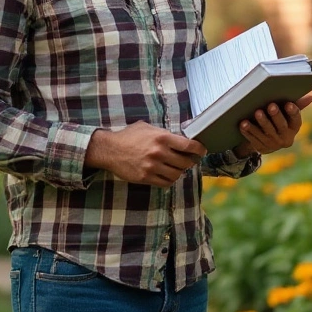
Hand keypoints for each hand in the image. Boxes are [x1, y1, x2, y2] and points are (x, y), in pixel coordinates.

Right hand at [84, 121, 205, 187]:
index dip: (199, 149)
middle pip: (186, 162)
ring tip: (177, 167)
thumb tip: (181, 138)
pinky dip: (170, 180)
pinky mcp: (146, 178)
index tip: (202, 151)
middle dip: (190, 162)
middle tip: (190, 160)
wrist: (109, 150)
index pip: (189, 145)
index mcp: (162, 137)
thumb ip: (164, 133)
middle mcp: (159, 152)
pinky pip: (166, 183)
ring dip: (180, 171)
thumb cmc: (129, 136)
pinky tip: (168, 175)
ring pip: (177, 174)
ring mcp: (152, 167)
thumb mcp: (147, 128)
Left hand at [234, 95, 311, 156]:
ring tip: (256, 113)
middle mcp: (285, 138)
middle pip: (281, 126)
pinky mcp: (261, 147)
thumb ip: (298, 105)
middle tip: (271, 106)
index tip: (289, 104)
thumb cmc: (281, 121)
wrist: (269, 142)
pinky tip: (243, 123)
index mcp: (294, 128)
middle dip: (276, 116)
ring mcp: (273, 144)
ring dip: (261, 123)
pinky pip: (254, 139)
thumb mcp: (289, 115)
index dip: (293, 112)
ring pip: (266, 133)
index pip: (296, 120)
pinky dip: (248, 131)